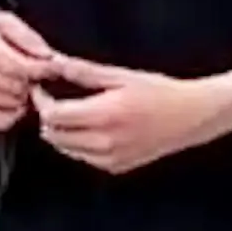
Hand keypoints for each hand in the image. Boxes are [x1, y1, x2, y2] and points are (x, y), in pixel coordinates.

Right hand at [0, 11, 57, 133]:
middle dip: (32, 82)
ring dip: (23, 97)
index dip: (42, 70)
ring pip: (12, 104)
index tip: (53, 67)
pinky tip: (12, 100)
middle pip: (17, 87)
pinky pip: (0, 121)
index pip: (19, 66)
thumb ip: (29, 38)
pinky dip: (13, 113)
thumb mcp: (5, 21)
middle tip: (34, 75)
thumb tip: (49, 57)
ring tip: (20, 83)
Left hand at [23, 47, 231, 177]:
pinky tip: (89, 128)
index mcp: (105, 115)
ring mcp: (110, 158)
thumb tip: (55, 63)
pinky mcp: (116, 167)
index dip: (41, 102)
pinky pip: (83, 157)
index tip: (41, 90)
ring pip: (65, 148)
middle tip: (53, 99)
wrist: (190, 117)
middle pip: (54, 135)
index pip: (53, 116)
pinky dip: (77, 144)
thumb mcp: (122, 75)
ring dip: (60, 131)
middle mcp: (105, 141)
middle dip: (48, 117)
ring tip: (70, 112)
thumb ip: (85, 72)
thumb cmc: (159, 92)